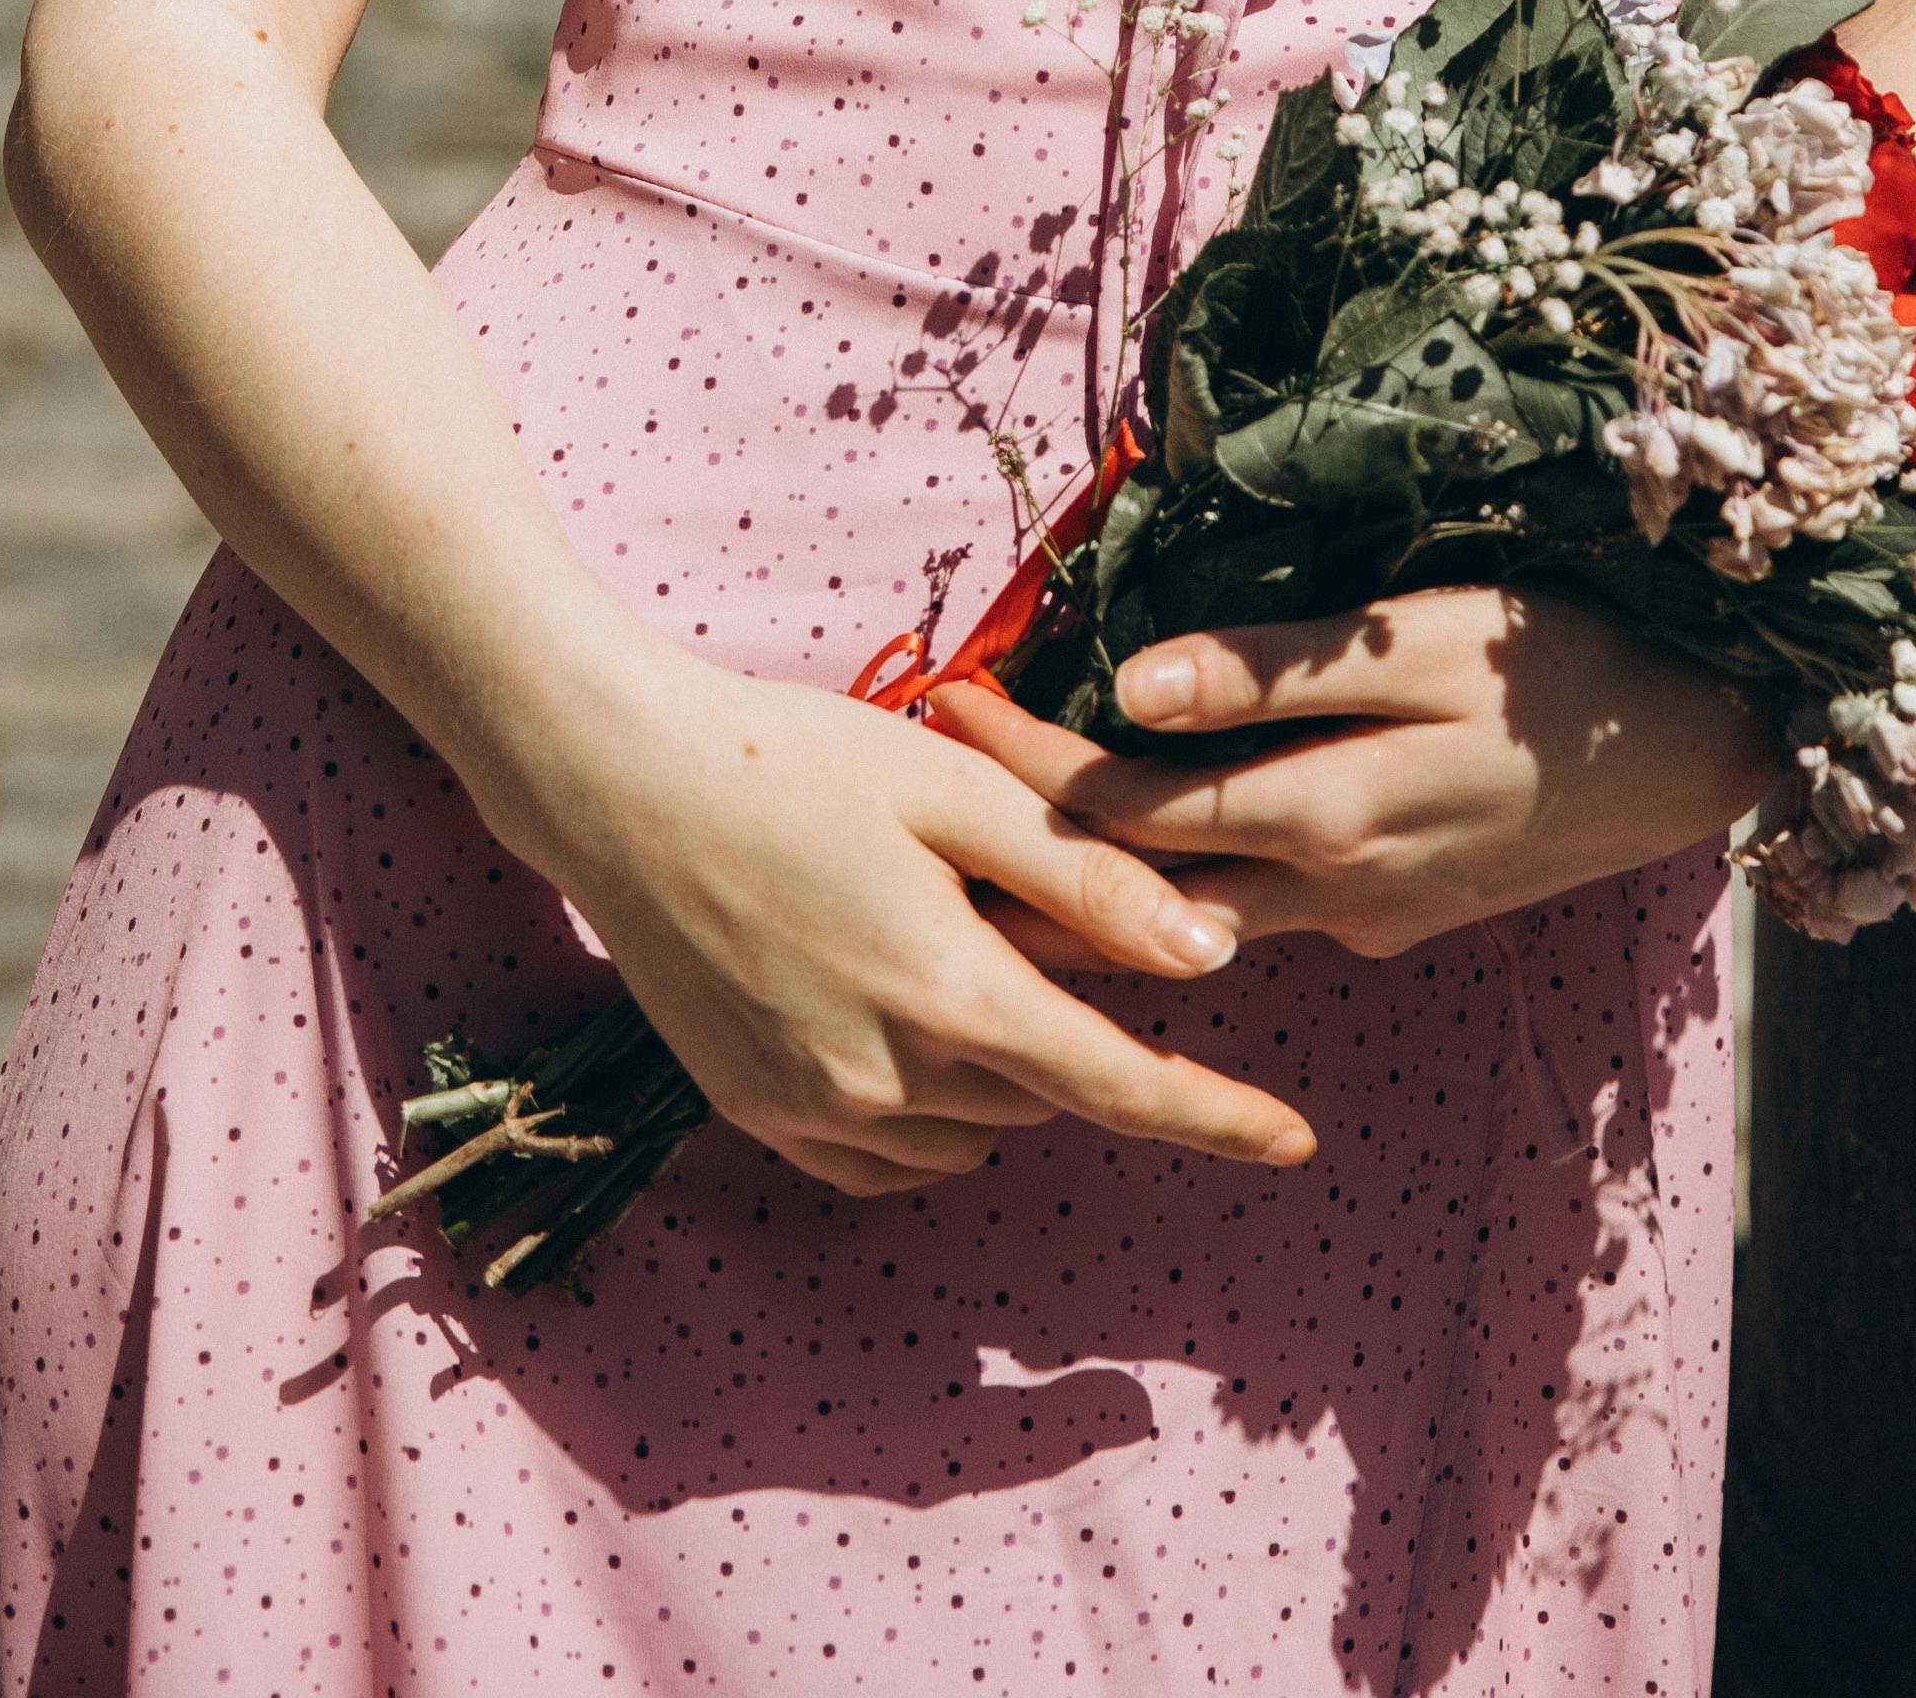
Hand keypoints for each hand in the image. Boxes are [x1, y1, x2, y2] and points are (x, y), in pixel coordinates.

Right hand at [505, 651, 1319, 1201]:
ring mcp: (813, 1112)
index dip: (1216, 1117)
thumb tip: (1212, 955)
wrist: (617, 784)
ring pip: (972, 1124)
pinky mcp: (759, 1116)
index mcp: (948, 992)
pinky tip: (900, 1009)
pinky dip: (928, 1108)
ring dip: (999, 1059)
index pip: (1117, 1086)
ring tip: (941, 930)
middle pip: (1044, 1088)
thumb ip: (1085, 878)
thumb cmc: (791, 759)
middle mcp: (883, 1080)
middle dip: (1070, 1020)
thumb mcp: (953, 790)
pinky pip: (890, 1155)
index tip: (1297, 1142)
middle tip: (1017, 904)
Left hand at [928, 586, 1779, 961]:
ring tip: (1002, 842)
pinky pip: (1268, 910)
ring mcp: (1369, 919)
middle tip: (932, 789)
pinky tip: (1156, 853)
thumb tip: (1132, 687)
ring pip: (1196, 917)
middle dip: (1027, 842)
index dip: (1025, 763)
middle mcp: (1328, 895)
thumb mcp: (1422, 641)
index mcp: (1321, 820)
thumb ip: (1275, 669)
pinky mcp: (1405, 915)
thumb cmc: (1564, 663)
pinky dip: (1190, 884)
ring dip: (1099, 886)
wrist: (1706, 749)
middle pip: (1135, 889)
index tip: (943, 703)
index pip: (1124, 810)